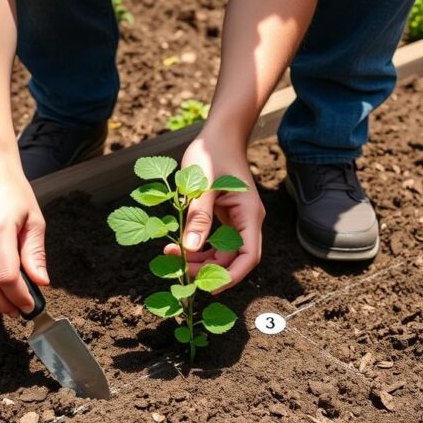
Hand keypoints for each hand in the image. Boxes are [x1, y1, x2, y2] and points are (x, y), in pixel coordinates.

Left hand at [164, 133, 263, 291]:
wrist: (218, 135)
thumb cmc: (212, 154)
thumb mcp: (200, 185)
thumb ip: (197, 217)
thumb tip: (190, 248)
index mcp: (249, 215)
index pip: (248, 256)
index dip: (231, 277)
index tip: (208, 287)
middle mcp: (247, 221)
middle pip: (233, 259)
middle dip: (208, 269)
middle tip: (179, 269)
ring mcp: (237, 220)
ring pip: (222, 252)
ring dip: (199, 259)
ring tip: (172, 254)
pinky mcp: (226, 217)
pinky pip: (215, 240)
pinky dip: (198, 246)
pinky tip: (179, 244)